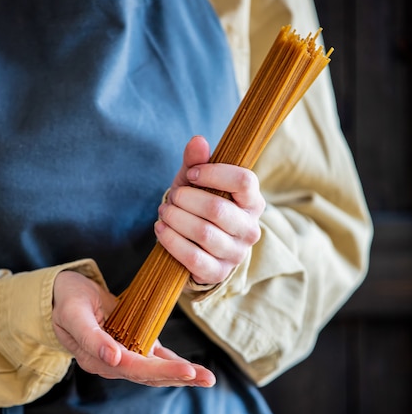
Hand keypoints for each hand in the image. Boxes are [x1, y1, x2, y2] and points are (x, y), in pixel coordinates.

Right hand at [52, 270, 215, 386]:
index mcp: (97, 359)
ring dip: (181, 374)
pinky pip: (153, 357)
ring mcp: (121, 355)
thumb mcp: (74, 314)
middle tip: (207, 378)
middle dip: (180, 376)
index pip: (134, 369)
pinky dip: (172, 363)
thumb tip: (113, 358)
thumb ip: (91, 337)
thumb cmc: (68, 301)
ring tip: (207, 378)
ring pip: (154, 370)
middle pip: (149, 374)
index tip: (187, 370)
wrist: (62, 295)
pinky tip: (192, 369)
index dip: (162, 370)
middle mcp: (112, 363)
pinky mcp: (129, 345)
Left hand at [154, 135, 265, 284]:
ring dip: (176, 219)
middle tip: (173, 197)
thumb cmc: (198, 205)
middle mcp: (250, 229)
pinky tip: (161, 228)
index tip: (192, 174)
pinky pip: (193, 258)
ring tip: (164, 212)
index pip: (244, 181)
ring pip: (203, 234)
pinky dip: (172, 241)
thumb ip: (197, 161)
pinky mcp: (218, 272)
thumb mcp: (196, 181)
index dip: (215, 174)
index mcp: (253, 202)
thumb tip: (198, 141)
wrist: (195, 244)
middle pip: (218, 209)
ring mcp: (236, 253)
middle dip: (186, 200)